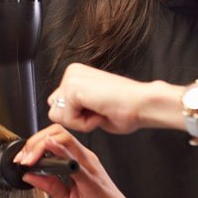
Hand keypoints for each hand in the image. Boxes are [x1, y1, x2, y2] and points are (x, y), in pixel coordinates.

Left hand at [15, 124, 150, 197]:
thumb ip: (49, 185)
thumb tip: (28, 175)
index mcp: (79, 161)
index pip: (55, 139)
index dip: (34, 144)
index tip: (21, 158)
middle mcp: (85, 159)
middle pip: (58, 134)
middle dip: (34, 142)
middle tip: (22, 159)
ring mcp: (90, 167)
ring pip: (66, 140)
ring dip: (41, 146)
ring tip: (28, 159)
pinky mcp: (93, 180)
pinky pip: (76, 161)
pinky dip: (62, 152)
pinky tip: (51, 149)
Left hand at [46, 63, 162, 133]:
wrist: (142, 104)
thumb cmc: (126, 109)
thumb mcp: (92, 109)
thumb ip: (75, 108)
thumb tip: (61, 113)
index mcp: (77, 76)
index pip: (59, 105)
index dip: (78, 117)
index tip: (98, 111)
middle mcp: (72, 73)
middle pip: (55, 109)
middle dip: (75, 119)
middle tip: (98, 113)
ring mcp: (71, 78)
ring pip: (57, 115)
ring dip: (79, 122)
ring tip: (100, 112)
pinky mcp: (73, 87)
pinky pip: (67, 119)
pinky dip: (84, 124)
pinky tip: (100, 112)